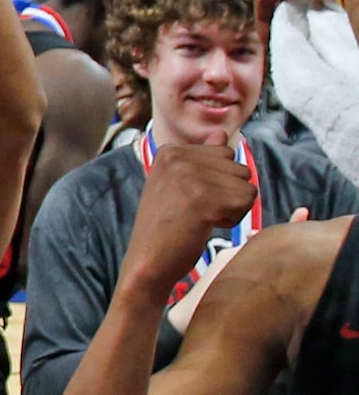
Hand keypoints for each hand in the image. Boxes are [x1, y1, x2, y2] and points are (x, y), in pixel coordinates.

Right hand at [126, 143, 259, 291]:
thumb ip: (202, 157)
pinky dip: (233, 219)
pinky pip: (246, 201)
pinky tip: (206, 226)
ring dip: (232, 208)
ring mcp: (188, 176)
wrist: (148, 261)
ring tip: (202, 218)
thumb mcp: (180, 184)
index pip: (225, 153)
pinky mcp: (201, 197)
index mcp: (170, 151)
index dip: (218, 180)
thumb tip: (220, 132)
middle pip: (239, 168)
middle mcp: (177, 157)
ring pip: (246, 185)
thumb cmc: (167, 226)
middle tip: (197, 211)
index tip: (192, 198)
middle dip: (228, 193)